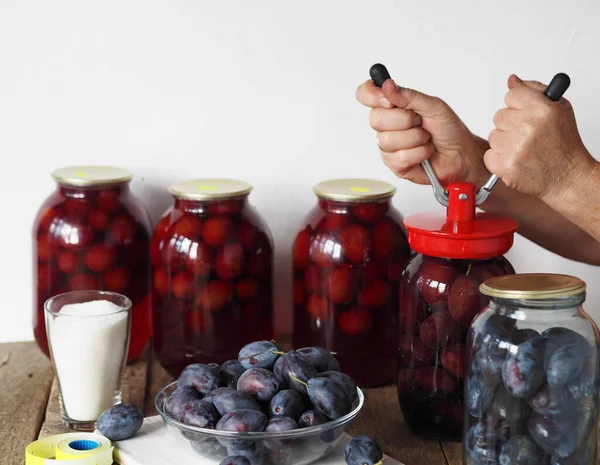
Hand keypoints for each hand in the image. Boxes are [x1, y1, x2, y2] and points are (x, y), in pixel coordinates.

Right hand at [356, 78, 488, 185]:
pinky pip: (399, 157)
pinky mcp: (394, 165)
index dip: (372, 94)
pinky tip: (425, 151)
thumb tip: (387, 85)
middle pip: (375, 119)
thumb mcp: (433, 105)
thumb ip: (409, 96)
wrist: (461, 154)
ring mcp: (388, 146)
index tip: (388, 99)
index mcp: (392, 106)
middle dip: (404, 120)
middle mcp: (386, 125)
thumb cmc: (448, 129)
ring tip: (425, 138)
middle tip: (419, 122)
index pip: (366, 94)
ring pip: (387, 140)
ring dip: (415, 138)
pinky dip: (419, 153)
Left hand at [485, 74, 595, 201]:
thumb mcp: (559, 109)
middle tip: (526, 135)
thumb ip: (534, 90)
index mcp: (542, 109)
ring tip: (523, 149)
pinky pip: (489, 155)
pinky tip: (516, 160)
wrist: (567, 177)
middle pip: (499, 116)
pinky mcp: (504, 166)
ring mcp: (514, 147)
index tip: (525, 114)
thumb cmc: (564, 144)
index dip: (517, 106)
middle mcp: (527, 127)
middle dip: (510, 125)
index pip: (511, 95)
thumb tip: (512, 80)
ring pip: (493, 135)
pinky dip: (499, 159)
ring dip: (504, 142)